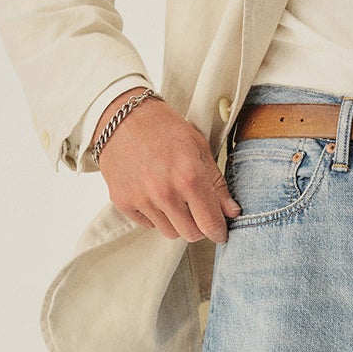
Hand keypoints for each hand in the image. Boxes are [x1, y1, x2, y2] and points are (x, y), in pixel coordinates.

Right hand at [97, 98, 241, 242]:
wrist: (121, 117)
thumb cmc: (163, 128)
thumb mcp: (199, 148)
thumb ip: (217, 184)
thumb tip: (232, 212)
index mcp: (189, 177)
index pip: (210, 223)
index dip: (219, 231)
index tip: (220, 232)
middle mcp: (164, 193)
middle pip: (190, 234)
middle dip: (199, 226)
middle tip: (197, 211)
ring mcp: (141, 199)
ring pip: (169, 232)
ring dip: (177, 221)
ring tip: (174, 196)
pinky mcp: (122, 202)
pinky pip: (147, 224)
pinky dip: (155, 215)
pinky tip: (154, 193)